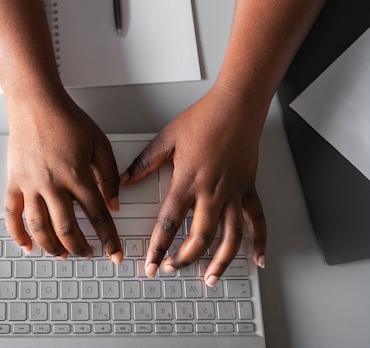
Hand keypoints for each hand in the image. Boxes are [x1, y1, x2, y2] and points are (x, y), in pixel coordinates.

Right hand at [4, 94, 122, 262]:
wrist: (36, 104)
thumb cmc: (66, 119)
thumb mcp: (99, 143)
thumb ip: (109, 175)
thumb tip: (113, 203)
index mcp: (77, 175)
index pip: (97, 216)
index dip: (108, 239)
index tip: (114, 254)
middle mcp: (52, 183)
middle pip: (67, 229)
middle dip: (80, 248)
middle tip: (88, 254)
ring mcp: (30, 184)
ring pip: (39, 227)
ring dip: (52, 247)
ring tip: (62, 254)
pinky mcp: (13, 181)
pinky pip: (11, 214)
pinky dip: (18, 234)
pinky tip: (27, 246)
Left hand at [121, 86, 266, 285]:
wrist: (236, 106)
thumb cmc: (203, 119)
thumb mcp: (166, 139)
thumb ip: (144, 163)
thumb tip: (124, 180)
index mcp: (187, 182)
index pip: (169, 224)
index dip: (158, 248)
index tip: (151, 264)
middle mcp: (212, 193)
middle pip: (199, 238)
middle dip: (184, 259)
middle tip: (172, 269)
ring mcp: (233, 193)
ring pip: (230, 237)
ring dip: (219, 261)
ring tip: (209, 278)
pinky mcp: (248, 189)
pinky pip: (257, 220)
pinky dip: (260, 241)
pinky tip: (257, 259)